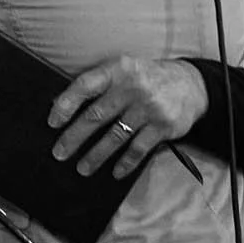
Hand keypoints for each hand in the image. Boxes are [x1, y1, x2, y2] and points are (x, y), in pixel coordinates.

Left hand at [47, 55, 211, 179]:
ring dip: (95, 156)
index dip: (66, 103)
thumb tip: (61, 105)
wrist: (191, 84)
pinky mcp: (163, 126)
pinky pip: (138, 149)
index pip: (85, 85)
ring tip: (82, 168)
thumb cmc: (146, 78)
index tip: (52, 122)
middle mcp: (132, 87)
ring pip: (115, 137)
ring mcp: (149, 107)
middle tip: (59, 152)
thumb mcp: (124, 70)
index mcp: (118, 69)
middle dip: (74, 137)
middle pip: (96, 115)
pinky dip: (125, 163)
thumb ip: (99, 84)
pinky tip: (115, 173)